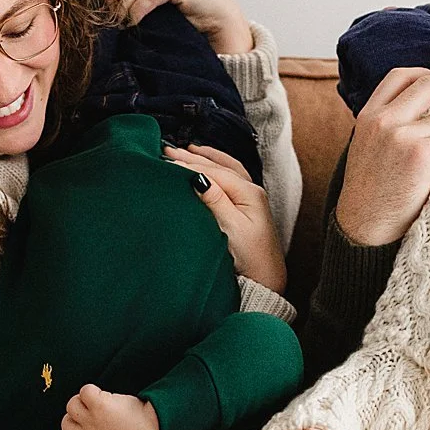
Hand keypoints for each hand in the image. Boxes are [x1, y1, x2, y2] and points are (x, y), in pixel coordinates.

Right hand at [62, 384, 160, 429]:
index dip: (79, 425)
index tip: (91, 420)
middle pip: (65, 422)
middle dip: (75, 412)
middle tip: (91, 407)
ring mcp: (92, 420)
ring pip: (72, 404)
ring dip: (83, 398)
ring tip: (99, 399)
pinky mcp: (99, 406)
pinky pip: (85, 390)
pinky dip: (92, 388)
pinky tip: (106, 394)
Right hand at [164, 143, 285, 292]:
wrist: (265, 281)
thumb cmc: (250, 259)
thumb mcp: (231, 229)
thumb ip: (215, 201)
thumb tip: (198, 177)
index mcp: (249, 193)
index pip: (213, 173)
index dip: (188, 165)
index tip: (165, 159)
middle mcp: (252, 191)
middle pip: (219, 167)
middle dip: (192, 157)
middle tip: (166, 149)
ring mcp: (251, 198)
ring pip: (226, 168)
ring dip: (206, 157)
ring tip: (187, 149)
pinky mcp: (247, 207)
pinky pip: (230, 176)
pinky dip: (217, 166)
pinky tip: (209, 163)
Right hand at [336, 67, 429, 245]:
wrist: (363, 230)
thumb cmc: (372, 195)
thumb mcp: (368, 150)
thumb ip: (387, 128)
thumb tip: (425, 114)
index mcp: (368, 116)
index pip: (400, 76)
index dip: (428, 73)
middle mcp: (383, 121)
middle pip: (428, 84)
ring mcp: (401, 137)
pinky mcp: (420, 156)